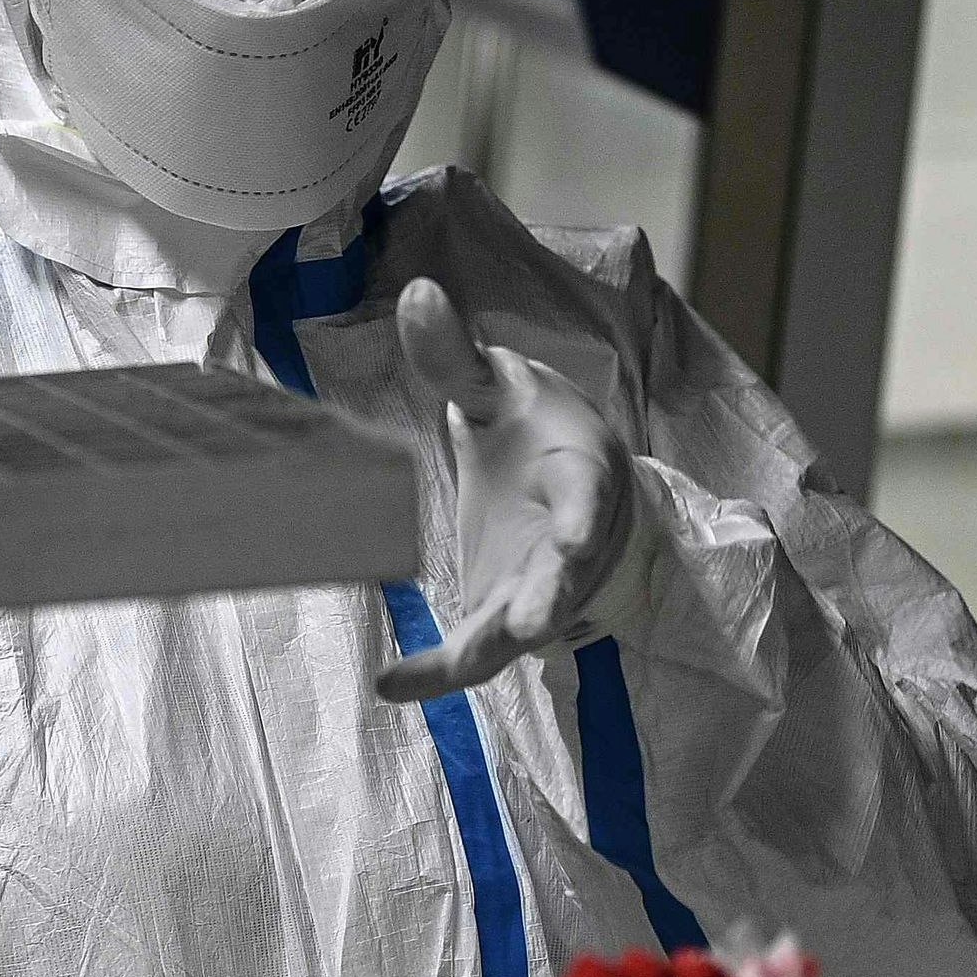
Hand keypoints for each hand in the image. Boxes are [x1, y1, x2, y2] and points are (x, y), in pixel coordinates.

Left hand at [375, 278, 639, 702]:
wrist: (560, 474)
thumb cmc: (532, 426)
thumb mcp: (497, 385)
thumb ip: (454, 355)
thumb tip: (415, 291)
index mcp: (581, 473)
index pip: (588, 498)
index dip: (584, 521)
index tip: (575, 541)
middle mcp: (573, 543)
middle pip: (565, 581)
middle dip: (548, 601)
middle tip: (531, 626)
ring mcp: (542, 588)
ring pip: (521, 630)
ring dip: (488, 648)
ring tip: (441, 670)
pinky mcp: (503, 618)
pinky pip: (473, 653)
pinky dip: (436, 673)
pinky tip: (388, 684)